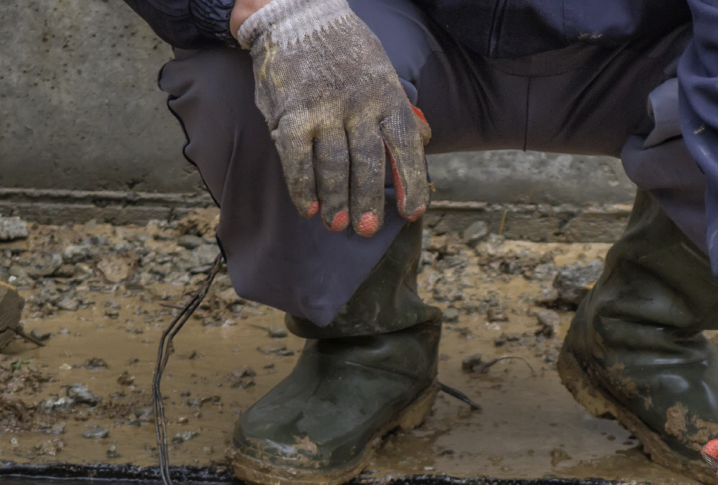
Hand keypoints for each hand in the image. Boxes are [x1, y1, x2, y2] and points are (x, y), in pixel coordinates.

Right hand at [237, 0, 429, 236]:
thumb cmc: (345, 53)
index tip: (412, 214)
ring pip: (333, 166)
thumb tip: (426, 140)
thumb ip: (400, 110)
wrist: (297, 13)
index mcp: (386, 96)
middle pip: (368, 163)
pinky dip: (302, 187)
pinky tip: (308, 208)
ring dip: (336, 200)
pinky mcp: (291, 113)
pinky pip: (297, 159)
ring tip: (337, 224)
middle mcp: (358, 104)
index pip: (405, 146)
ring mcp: (323, 109)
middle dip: (369, 201)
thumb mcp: (382, 73)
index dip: (411, 182)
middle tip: (367, 230)